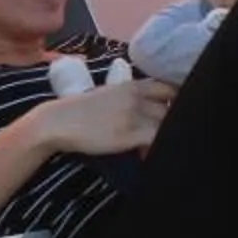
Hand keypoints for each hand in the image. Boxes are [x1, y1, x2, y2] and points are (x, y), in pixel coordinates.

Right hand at [38, 77, 172, 155]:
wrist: (58, 122)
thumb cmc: (80, 110)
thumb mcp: (109, 94)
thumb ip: (131, 97)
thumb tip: (151, 108)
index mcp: (133, 85)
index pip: (170, 87)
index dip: (178, 99)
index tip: (177, 111)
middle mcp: (137, 96)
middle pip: (174, 105)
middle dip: (177, 119)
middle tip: (171, 132)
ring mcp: (135, 115)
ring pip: (168, 122)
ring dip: (168, 133)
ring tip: (160, 145)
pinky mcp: (131, 133)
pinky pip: (158, 139)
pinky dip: (158, 146)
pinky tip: (148, 153)